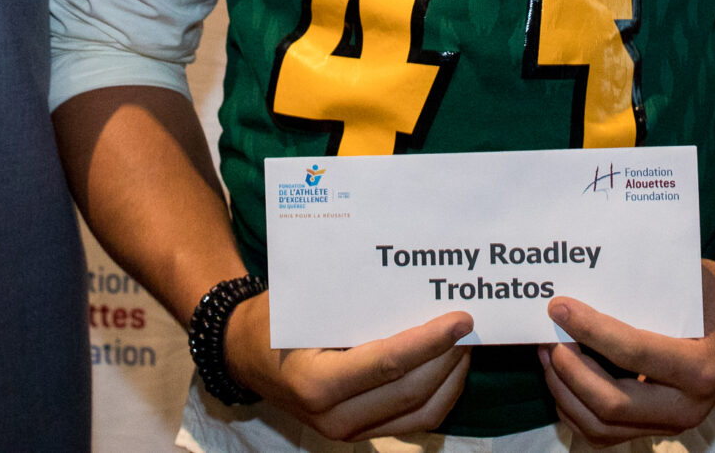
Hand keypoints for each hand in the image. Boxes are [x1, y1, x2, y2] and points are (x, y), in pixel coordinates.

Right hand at [225, 297, 473, 441]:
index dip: (430, 341)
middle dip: (448, 358)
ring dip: (450, 379)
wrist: (244, 355)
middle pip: (411, 391)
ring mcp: (348, 432)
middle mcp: (333, 418)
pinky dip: (439, 395)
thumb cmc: (274, 319)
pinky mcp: (360, 435)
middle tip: (470, 326)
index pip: (387, 364)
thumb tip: (410, 280)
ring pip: (420, 413)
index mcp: (316, 382)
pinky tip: (449, 367)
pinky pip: (414, 421)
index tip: (461, 319)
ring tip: (465, 345)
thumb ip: (351, 299)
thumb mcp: (304, 303)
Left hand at [537, 262, 714, 446]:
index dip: (591, 330)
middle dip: (570, 370)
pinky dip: (574, 408)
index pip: (635, 353)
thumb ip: (650, 283)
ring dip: (565, 392)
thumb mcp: (695, 280)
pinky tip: (561, 377)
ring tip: (547, 354)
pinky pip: (604, 433)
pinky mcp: (655, 429)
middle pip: (613, 403)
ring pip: (602, 426)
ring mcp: (672, 424)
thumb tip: (591, 273)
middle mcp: (688, 407)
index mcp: (703, 368)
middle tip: (547, 338)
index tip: (559, 308)